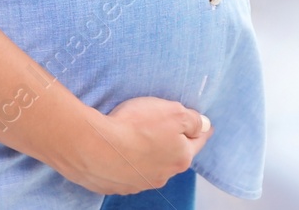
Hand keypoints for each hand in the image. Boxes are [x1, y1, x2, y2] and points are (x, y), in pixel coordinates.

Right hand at [56, 96, 211, 194]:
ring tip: (136, 138)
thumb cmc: (136, 126)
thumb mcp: (174, 112)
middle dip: (171, 144)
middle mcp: (161, 176)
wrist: (93, 145)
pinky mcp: (114, 186)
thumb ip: (193, 120)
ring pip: (149, 166)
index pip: (197, 142)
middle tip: (164, 128)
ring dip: (146, 154)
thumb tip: (204, 126)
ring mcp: (137, 184)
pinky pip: (126, 172)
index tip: (204, 128)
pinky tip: (118, 151)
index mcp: (180, 158)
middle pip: (172, 156)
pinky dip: (125, 162)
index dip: (200, 132)